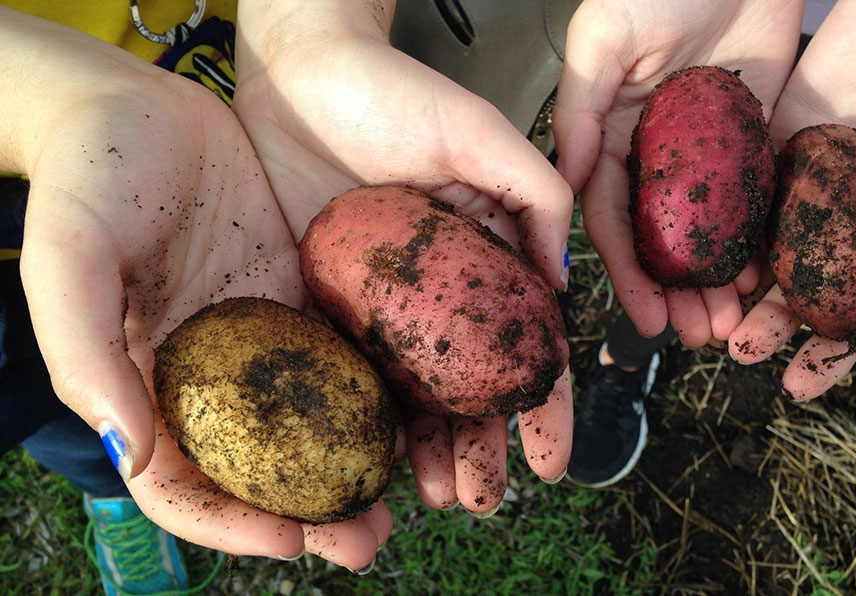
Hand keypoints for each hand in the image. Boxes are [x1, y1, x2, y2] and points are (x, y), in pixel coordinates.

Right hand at [3, 8, 387, 569]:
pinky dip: (371, 392)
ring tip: (406, 491)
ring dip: (353, 464)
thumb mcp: (70, 254)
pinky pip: (340, 354)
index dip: (232, 524)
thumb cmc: (90, 174)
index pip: (184, 482)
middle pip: (261, 466)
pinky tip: (414, 411)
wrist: (133, 102)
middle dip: (312, 512)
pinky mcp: (299, 294)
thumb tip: (130, 454)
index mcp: (150, 380)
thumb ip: (84, 351)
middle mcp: (209, 371)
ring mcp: (259, 335)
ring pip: (311, 421)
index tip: (294, 542)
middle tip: (368, 538)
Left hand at [233, 1, 573, 512]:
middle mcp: (439, 289)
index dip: (546, 404)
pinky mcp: (328, 301)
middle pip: (471, 384)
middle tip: (484, 498)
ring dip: (431, 449)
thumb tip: (561, 282)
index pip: (527, 343)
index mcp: (486, 254)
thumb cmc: (392, 90)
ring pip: (416, 392)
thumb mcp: (480, 133)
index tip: (553, 458)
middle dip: (484, 447)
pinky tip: (377, 457)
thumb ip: (535, 195)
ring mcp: (383, 302)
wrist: (298, 74)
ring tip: (440, 496)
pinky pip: (355, 370)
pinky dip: (369, 419)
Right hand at [552, 0, 803, 344]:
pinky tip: (765, 277)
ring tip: (731, 323)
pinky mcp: (752, 139)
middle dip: (675, 293)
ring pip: (707, 231)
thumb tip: (562, 185)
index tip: (645, 320)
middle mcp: (653, 153)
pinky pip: (753, 201)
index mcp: (608, 136)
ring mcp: (705, 152)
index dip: (627, 275)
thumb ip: (580, 110)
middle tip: (697, 336)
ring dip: (715, 280)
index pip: (611, 220)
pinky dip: (757, 241)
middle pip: (661, 239)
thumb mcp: (604, 38)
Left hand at [729, 0, 855, 399]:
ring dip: (740, 286)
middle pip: (805, 286)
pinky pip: (750, 190)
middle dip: (773, 325)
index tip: (799, 385)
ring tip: (711, 317)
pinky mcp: (783, 138)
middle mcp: (853, 216)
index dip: (833, 352)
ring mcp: (814, 180)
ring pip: (769, 246)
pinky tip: (705, 253)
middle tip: (740, 351)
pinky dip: (730, 225)